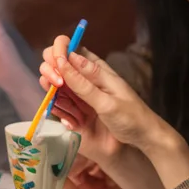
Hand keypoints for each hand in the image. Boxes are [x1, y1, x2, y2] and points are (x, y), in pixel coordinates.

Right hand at [40, 36, 165, 161]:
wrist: (139, 140)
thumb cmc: (130, 117)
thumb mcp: (107, 101)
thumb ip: (84, 82)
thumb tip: (65, 59)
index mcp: (94, 68)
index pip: (69, 48)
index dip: (58, 51)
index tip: (56, 64)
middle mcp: (82, 79)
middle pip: (55, 65)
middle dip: (49, 71)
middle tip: (55, 85)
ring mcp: (76, 95)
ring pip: (53, 85)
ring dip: (52, 94)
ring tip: (69, 111)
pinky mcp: (73, 111)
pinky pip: (58, 106)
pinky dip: (59, 111)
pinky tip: (71, 123)